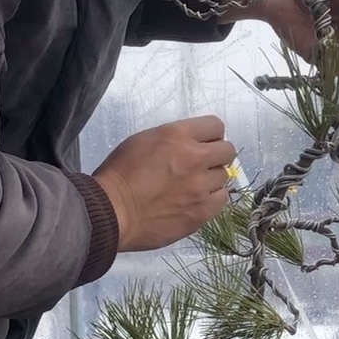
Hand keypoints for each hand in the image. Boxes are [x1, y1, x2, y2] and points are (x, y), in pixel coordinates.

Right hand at [92, 115, 236, 251]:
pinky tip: (197, 201)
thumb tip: (190, 145)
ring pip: (224, 176)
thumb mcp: (142, 141)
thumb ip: (172, 140)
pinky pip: (221, 199)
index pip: (215, 126)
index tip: (204, 143)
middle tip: (201, 165)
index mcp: (177, 136)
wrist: (111, 212)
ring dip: (211, 179)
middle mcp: (194, 158)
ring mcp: (200, 187)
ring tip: (193, 186)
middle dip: (216, 155)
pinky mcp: (201, 212)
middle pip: (227, 151)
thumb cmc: (118, 175)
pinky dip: (212, 198)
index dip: (210, 135)